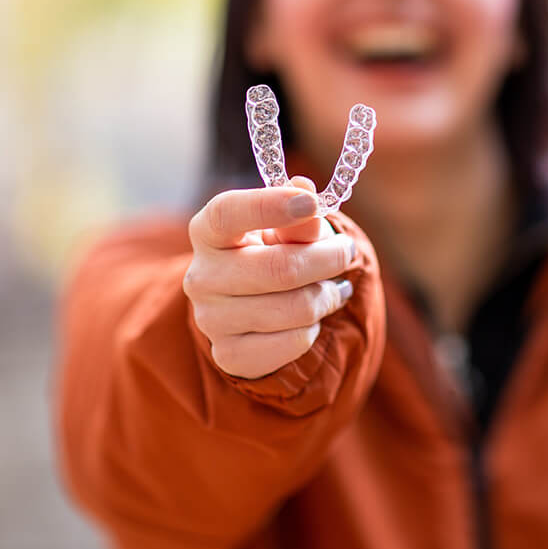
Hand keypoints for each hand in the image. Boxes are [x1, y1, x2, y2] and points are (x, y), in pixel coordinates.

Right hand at [184, 176, 356, 378]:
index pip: (227, 213)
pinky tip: (311, 317)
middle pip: (280, 268)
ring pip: (296, 308)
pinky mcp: (230, 354)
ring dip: (327, 295)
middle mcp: (201, 275)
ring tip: (332, 287)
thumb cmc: (271, 252)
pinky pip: (295, 341)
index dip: (269, 205)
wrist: (250, 306)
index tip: (310, 203)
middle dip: (327, 258)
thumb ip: (299, 215)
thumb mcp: (286, 227)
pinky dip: (314, 327)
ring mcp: (211, 319)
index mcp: (207, 231)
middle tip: (346, 251)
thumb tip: (306, 194)